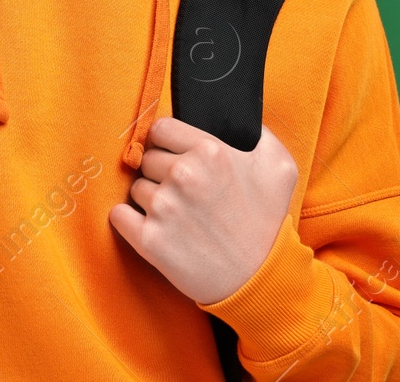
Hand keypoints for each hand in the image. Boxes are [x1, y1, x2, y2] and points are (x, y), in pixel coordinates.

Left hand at [108, 117, 297, 304]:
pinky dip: (129, 221)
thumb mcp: (280, 166)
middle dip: (161, 173)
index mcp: (209, 151)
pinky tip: (153, 228)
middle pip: (147, 158)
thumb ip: (258, 133)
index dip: (168, 143)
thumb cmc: (268, 222)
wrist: (259, 280)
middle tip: (186, 194)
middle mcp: (183, 175)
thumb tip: (237, 119)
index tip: (176, 157)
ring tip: (179, 216)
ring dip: (151, 199)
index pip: (161, 129)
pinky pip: (119, 215)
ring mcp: (163, 208)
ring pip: (136, 187)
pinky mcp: (149, 240)